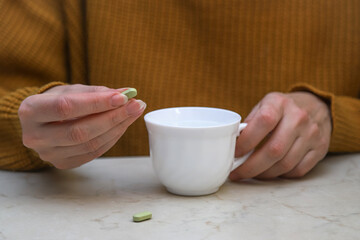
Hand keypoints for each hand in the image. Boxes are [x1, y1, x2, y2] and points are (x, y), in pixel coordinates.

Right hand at [18, 84, 145, 168]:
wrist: (42, 121)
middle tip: (136, 105)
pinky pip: (93, 153)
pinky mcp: (62, 163)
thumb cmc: (57, 101)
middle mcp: (34, 136)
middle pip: (79, 131)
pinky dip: (112, 138)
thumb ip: (97, 92)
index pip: (66, 108)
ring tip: (134, 113)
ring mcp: (47, 154)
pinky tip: (123, 125)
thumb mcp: (72, 90)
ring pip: (89, 144)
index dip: (97, 103)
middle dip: (112, 117)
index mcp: (30, 111)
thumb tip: (126, 93)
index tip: (122, 97)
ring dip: (117, 128)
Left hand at [230, 91, 331, 179]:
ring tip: (252, 174)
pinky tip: (270, 172)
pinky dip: (281, 175)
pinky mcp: (320, 149)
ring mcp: (312, 134)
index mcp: (280, 104)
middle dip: (251, 167)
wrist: (317, 105)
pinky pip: (298, 170)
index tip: (235, 153)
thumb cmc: (284, 108)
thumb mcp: (266, 104)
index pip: (263, 122)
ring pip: (285, 164)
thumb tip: (234, 143)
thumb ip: (251, 121)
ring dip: (264, 174)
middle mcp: (298, 118)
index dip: (247, 141)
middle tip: (237, 173)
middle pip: (274, 150)